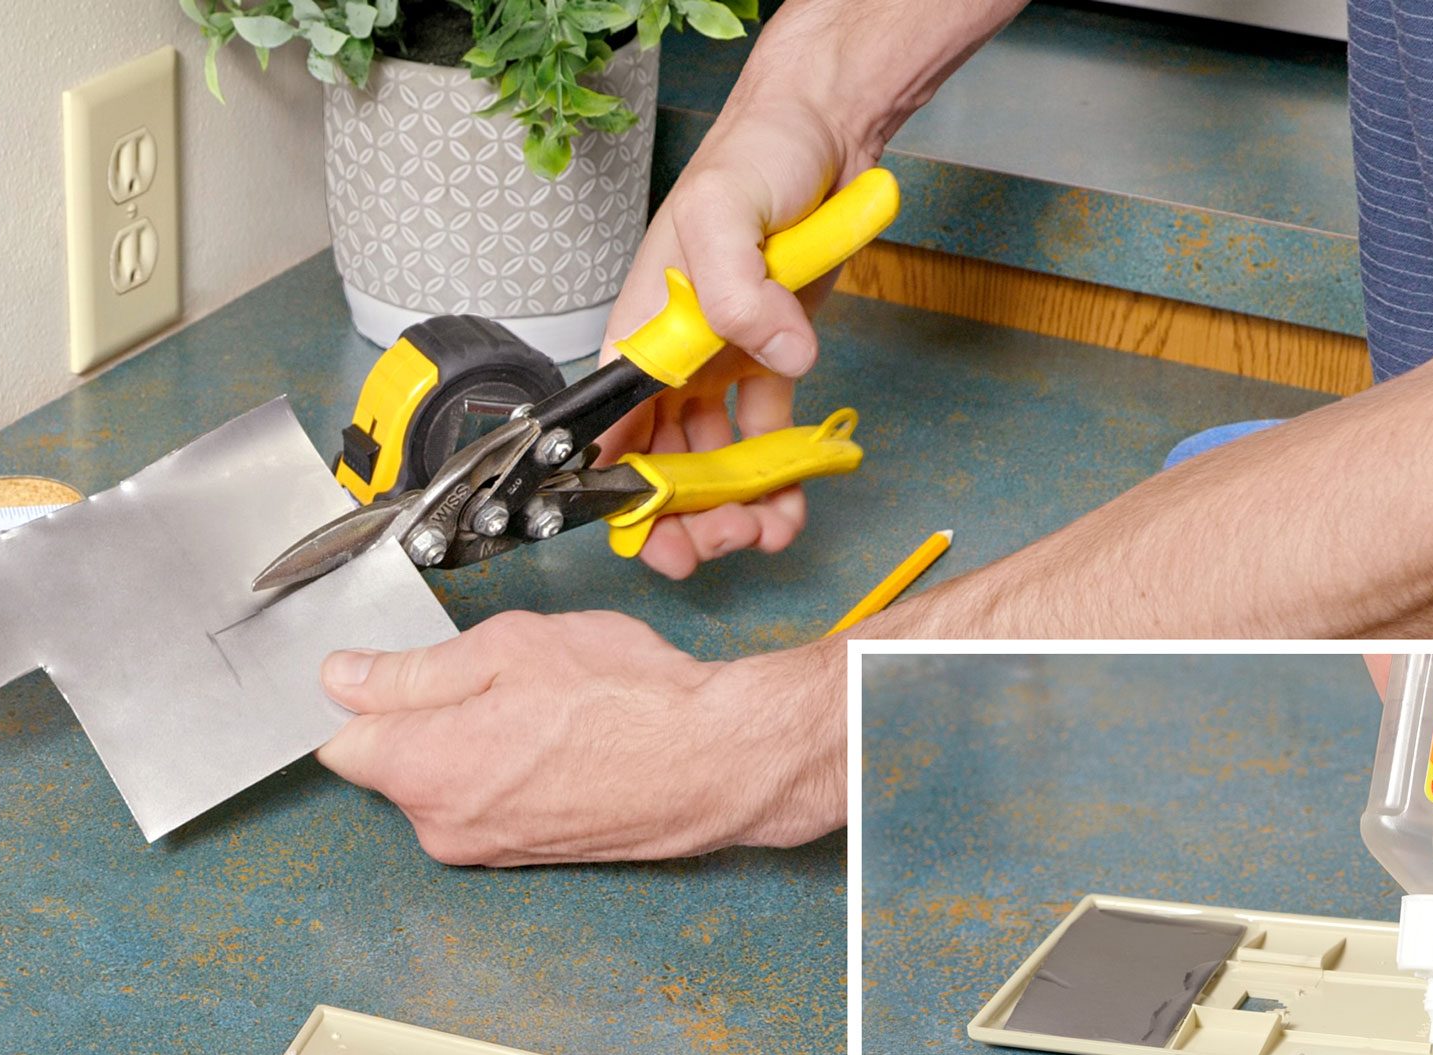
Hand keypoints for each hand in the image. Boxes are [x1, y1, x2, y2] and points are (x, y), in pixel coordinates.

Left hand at [315, 611, 839, 864]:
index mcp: (423, 770)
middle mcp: (445, 826)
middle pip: (393, 762)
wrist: (714, 760)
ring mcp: (489, 849)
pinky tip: (560, 737)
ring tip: (541, 705)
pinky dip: (511, 769)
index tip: (391, 667)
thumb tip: (345, 679)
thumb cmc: (627, 701)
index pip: (339, 740)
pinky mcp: (529, 855)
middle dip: (425, 715)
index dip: (360, 694)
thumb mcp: (507, 650)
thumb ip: (412, 671)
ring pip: (446, 781)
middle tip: (496, 673)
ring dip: (472, 741)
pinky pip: (491, 803)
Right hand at [596, 95, 865, 578]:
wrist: (822, 132)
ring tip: (767, 529)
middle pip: (660, 461)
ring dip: (733, 505)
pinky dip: (778, 474)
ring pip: (711, 460)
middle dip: (685, 516)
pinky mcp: (769, 361)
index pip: (611, 430)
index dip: (622, 492)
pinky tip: (794, 499)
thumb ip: (738, 288)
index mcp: (640, 330)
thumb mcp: (726, 212)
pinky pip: (765, 436)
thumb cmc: (754, 156)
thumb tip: (775, 354)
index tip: (656, 535)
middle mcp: (672, 356)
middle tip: (723, 542)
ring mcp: (719, 362)